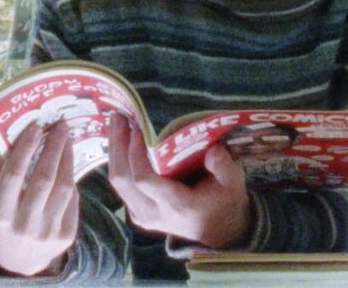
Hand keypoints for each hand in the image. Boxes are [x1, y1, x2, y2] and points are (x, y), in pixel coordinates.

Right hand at [0, 120, 78, 275]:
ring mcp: (47, 232)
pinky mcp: (66, 235)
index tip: (36, 125)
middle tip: (60, 125)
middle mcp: (23, 224)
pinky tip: (68, 164)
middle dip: (54, 148)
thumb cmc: (0, 217)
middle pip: (43, 179)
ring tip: (67, 139)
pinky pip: (72, 200)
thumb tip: (3, 141)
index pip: (14, 174)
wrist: (17, 259)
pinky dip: (71, 179)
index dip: (26, 148)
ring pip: (63, 188)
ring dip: (67, 158)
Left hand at [107, 115, 249, 248]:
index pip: (145, 180)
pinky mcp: (136, 211)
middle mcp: (153, 212)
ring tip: (117, 123)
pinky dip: (119, 161)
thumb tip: (212, 149)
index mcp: (176, 205)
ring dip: (114, 150)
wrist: (217, 230)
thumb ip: (225, 167)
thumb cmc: (223, 203)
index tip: (138, 128)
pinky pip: (121, 185)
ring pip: (118, 182)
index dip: (135, 153)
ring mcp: (142, 215)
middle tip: (119, 116)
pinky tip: (122, 140)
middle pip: (123, 179)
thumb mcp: (233, 184)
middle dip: (117, 145)